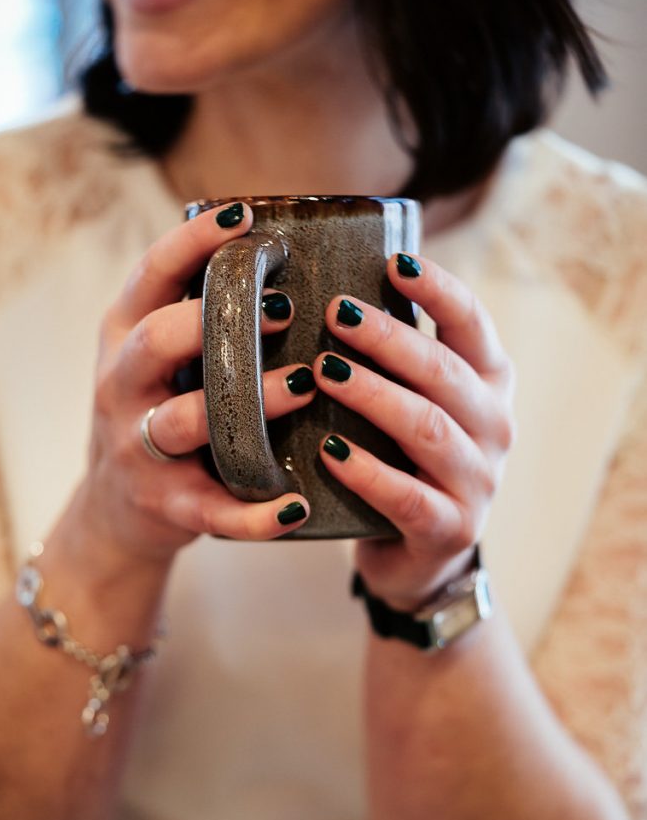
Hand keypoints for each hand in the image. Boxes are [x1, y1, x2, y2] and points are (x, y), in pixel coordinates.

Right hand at [78, 202, 313, 563]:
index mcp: (124, 337)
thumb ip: (198, 317)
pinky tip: (297, 506)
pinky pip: (212, 510)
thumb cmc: (156, 413)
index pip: (151, 275)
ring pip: (187, 420)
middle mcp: (122, 386)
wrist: (115, 510)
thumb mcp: (155, 358)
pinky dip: (255, 515)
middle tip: (287, 310)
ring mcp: (139, 448)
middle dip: (217, 320)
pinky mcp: (165, 505)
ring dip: (250, 403)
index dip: (194, 242)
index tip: (245, 214)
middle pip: (157, 341)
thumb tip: (287, 261)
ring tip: (305, 386)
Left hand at [315, 254, 514, 610]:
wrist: (419, 558)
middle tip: (337, 314)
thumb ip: (392, 361)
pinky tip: (329, 452)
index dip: (438, 290)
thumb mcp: (410, 405)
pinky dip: (367, 472)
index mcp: (488, 385)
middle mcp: (495, 428)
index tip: (393, 261)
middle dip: (390, 340)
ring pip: (429, 429)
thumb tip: (329, 290)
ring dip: (375, 396)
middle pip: (445, 373)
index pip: (473, 325)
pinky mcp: (450, 530)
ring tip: (324, 372)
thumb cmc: (403, 462)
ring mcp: (478, 483)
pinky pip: (408, 497)